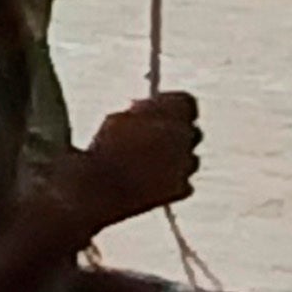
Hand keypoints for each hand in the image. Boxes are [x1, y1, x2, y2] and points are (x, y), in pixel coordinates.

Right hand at [68, 91, 201, 232]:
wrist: (100, 187)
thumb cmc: (104, 150)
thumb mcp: (120, 118)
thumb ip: (142, 113)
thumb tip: (146, 114)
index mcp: (172, 112)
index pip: (187, 103)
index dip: (172, 107)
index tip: (160, 113)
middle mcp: (185, 135)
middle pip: (190, 131)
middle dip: (174, 134)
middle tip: (151, 140)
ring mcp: (185, 163)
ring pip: (187, 159)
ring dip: (173, 160)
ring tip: (144, 166)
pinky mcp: (181, 188)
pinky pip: (182, 183)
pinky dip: (171, 184)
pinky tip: (148, 184)